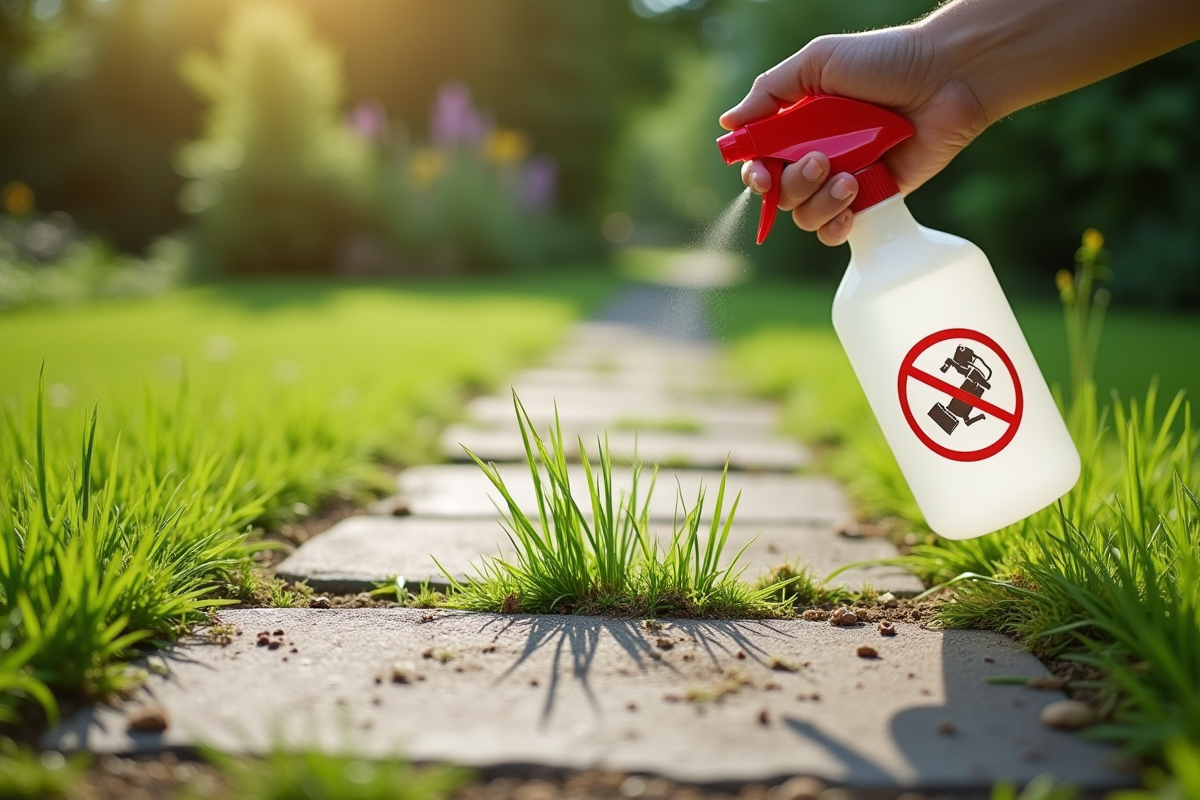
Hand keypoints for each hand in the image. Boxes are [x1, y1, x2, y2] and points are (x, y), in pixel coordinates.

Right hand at [720, 26, 988, 245]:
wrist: (947, 76)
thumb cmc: (886, 60)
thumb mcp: (819, 62)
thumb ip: (770, 91)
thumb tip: (728, 124)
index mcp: (799, 124)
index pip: (760, 161)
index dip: (755, 175)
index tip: (762, 174)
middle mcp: (818, 154)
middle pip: (779, 194)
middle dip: (791, 185)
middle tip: (820, 161)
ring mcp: (845, 179)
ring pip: (805, 215)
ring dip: (818, 203)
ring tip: (849, 180)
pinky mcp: (875, 199)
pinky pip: (838, 230)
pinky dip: (836, 226)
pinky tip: (851, 208)